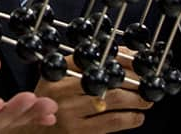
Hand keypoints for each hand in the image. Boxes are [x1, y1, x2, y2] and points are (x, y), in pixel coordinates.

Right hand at [26, 69, 151, 132]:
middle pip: (106, 78)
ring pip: (113, 99)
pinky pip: (112, 121)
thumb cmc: (51, 103)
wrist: (33, 132)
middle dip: (134, 79)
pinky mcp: (78, 131)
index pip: (93, 59)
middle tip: (148, 81)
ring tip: (147, 99)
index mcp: (57, 71)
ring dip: (136, 99)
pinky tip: (137, 116)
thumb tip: (124, 55)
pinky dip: (130, 118)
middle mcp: (61, 89)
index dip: (120, 59)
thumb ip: (82, 67)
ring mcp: (69, 111)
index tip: (137, 60)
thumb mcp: (57, 80)